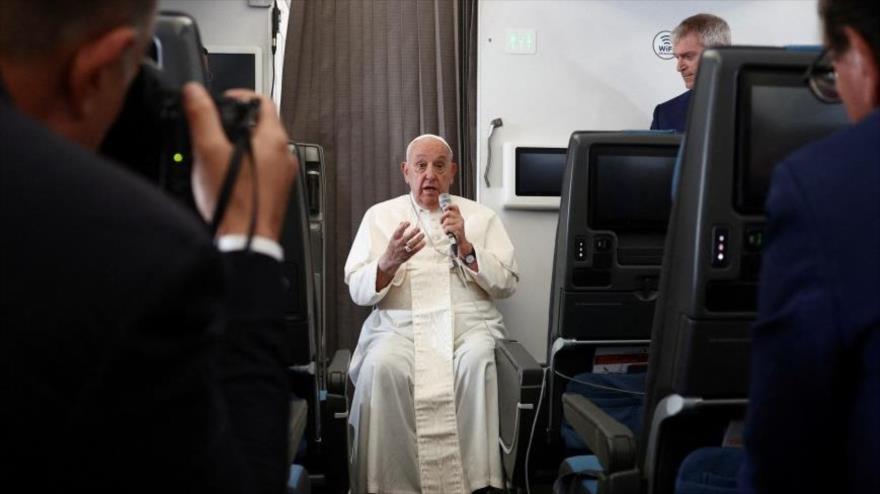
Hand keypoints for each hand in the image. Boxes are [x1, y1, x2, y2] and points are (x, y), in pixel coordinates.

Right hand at [182, 83, 297, 240]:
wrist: (245, 241)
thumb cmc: (233, 202)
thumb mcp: (209, 151)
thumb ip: (202, 117)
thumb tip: (194, 93)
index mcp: (274, 140)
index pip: (262, 101)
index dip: (239, 96)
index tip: (221, 101)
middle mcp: (285, 156)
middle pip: (262, 125)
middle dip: (237, 122)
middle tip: (214, 128)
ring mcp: (284, 176)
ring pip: (262, 149)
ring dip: (241, 145)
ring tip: (218, 153)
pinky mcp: (277, 192)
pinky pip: (264, 170)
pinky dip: (247, 166)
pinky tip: (229, 176)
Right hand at [378, 221, 424, 276]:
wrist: (390, 259)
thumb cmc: (394, 246)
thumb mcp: (394, 238)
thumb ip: (399, 230)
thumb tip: (403, 222)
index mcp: (394, 239)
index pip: (398, 231)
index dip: (403, 226)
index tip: (409, 222)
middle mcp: (398, 244)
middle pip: (406, 238)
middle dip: (413, 232)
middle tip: (419, 228)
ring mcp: (402, 250)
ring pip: (411, 244)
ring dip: (418, 238)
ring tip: (423, 234)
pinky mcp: (407, 255)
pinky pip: (415, 250)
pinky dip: (420, 246)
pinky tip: (424, 242)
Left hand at [441, 204, 469, 251]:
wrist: (461, 242)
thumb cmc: (455, 233)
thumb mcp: (453, 224)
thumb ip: (450, 218)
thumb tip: (442, 214)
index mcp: (459, 216)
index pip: (455, 207)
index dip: (449, 206)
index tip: (444, 209)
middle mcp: (460, 218)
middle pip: (448, 213)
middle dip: (442, 218)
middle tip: (441, 223)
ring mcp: (460, 223)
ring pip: (447, 221)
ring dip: (444, 226)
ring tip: (446, 230)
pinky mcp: (459, 229)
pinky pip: (448, 227)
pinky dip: (446, 231)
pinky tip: (448, 233)